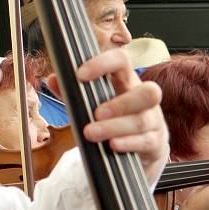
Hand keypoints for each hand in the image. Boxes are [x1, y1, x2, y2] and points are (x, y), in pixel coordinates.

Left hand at [56, 48, 168, 185]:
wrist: (137, 148)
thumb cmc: (112, 119)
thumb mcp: (91, 104)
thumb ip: (72, 93)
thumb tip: (53, 79)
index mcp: (127, 83)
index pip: (122, 61)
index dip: (104, 63)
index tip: (80, 75)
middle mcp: (144, 99)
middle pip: (149, 92)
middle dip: (121, 103)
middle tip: (96, 113)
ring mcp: (153, 121)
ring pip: (143, 120)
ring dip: (115, 126)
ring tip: (91, 133)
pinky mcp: (155, 142)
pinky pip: (147, 141)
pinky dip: (128, 143)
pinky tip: (113, 145)